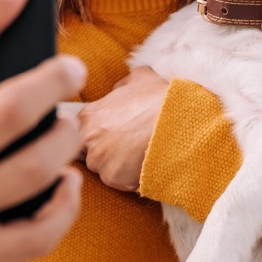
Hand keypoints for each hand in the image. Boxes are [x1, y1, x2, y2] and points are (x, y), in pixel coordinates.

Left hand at [78, 66, 168, 192]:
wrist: (183, 119)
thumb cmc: (162, 97)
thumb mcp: (139, 78)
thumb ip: (120, 88)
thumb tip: (116, 92)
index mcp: (88, 116)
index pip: (78, 134)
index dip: (98, 136)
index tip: (114, 136)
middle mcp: (87, 138)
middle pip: (89, 154)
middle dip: (107, 153)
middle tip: (130, 146)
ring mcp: (99, 160)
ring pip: (105, 170)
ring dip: (120, 167)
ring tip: (141, 154)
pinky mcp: (115, 177)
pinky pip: (121, 182)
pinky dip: (134, 178)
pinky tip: (148, 164)